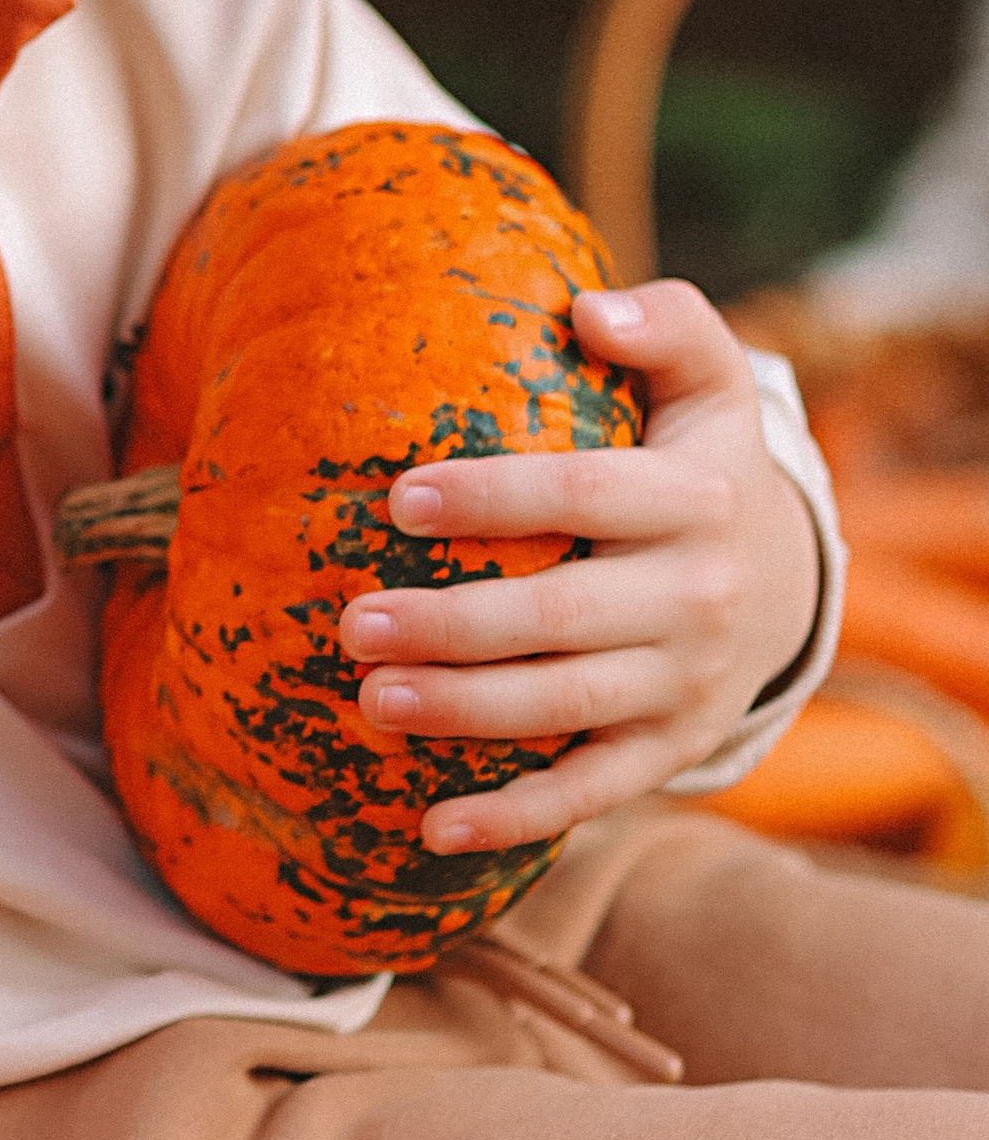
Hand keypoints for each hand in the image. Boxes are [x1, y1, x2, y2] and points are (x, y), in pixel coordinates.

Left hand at [340, 280, 823, 854]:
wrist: (788, 578)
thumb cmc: (702, 457)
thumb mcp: (709, 377)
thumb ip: (666, 324)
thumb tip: (589, 309)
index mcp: (698, 500)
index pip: (587, 494)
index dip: (496, 498)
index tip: (400, 499)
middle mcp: (701, 599)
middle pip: (564, 619)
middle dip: (453, 625)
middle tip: (352, 622)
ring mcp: (687, 685)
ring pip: (568, 710)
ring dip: (466, 714)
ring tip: (371, 702)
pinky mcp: (671, 749)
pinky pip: (594, 794)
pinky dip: (518, 819)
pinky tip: (435, 831)